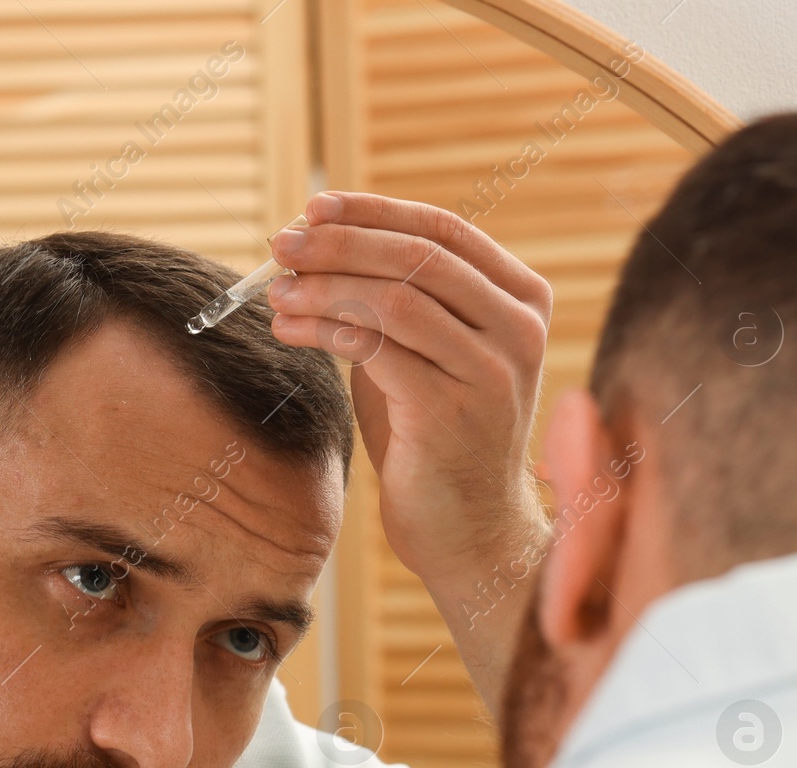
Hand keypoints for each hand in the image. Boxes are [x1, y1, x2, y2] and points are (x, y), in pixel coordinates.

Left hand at [267, 191, 552, 711]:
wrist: (466, 531)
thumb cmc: (433, 438)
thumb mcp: (421, 353)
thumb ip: (394, 301)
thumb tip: (316, 243)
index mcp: (521, 299)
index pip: (443, 228)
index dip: (373, 210)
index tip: (313, 207)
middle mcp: (518, 329)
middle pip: (417, 256)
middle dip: (338, 243)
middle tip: (280, 245)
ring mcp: (492, 370)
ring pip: (395, 297)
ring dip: (324, 286)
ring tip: (275, 292)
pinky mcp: (453, 412)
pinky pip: (378, 348)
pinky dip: (327, 328)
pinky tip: (292, 329)